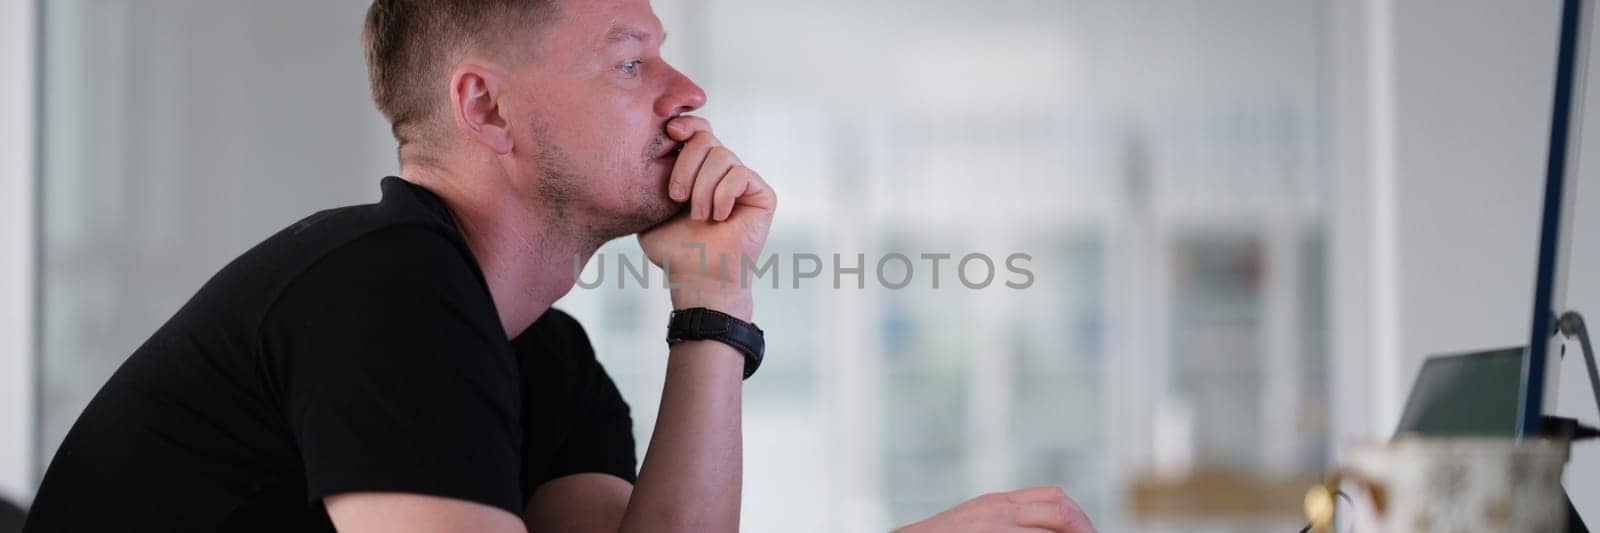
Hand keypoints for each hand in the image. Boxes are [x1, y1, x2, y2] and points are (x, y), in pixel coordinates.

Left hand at [638, 115, 776, 320]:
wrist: (698, 277)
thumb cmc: (674, 248)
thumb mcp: (651, 205)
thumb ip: (651, 175)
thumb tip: (654, 143)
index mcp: (697, 168)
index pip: (694, 129)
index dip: (683, 124)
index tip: (668, 134)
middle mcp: (722, 170)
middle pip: (706, 136)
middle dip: (686, 163)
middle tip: (675, 196)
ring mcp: (743, 181)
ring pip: (722, 155)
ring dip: (702, 187)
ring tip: (698, 215)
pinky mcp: (762, 194)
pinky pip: (740, 175)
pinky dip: (723, 195)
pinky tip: (719, 217)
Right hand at [893, 486, 1095, 532]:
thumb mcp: (972, 523)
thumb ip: (1005, 521)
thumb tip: (1047, 528)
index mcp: (996, 504)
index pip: (1055, 498)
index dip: (1080, 519)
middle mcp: (997, 513)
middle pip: (1063, 513)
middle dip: (1086, 531)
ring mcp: (992, 530)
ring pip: (1051, 532)